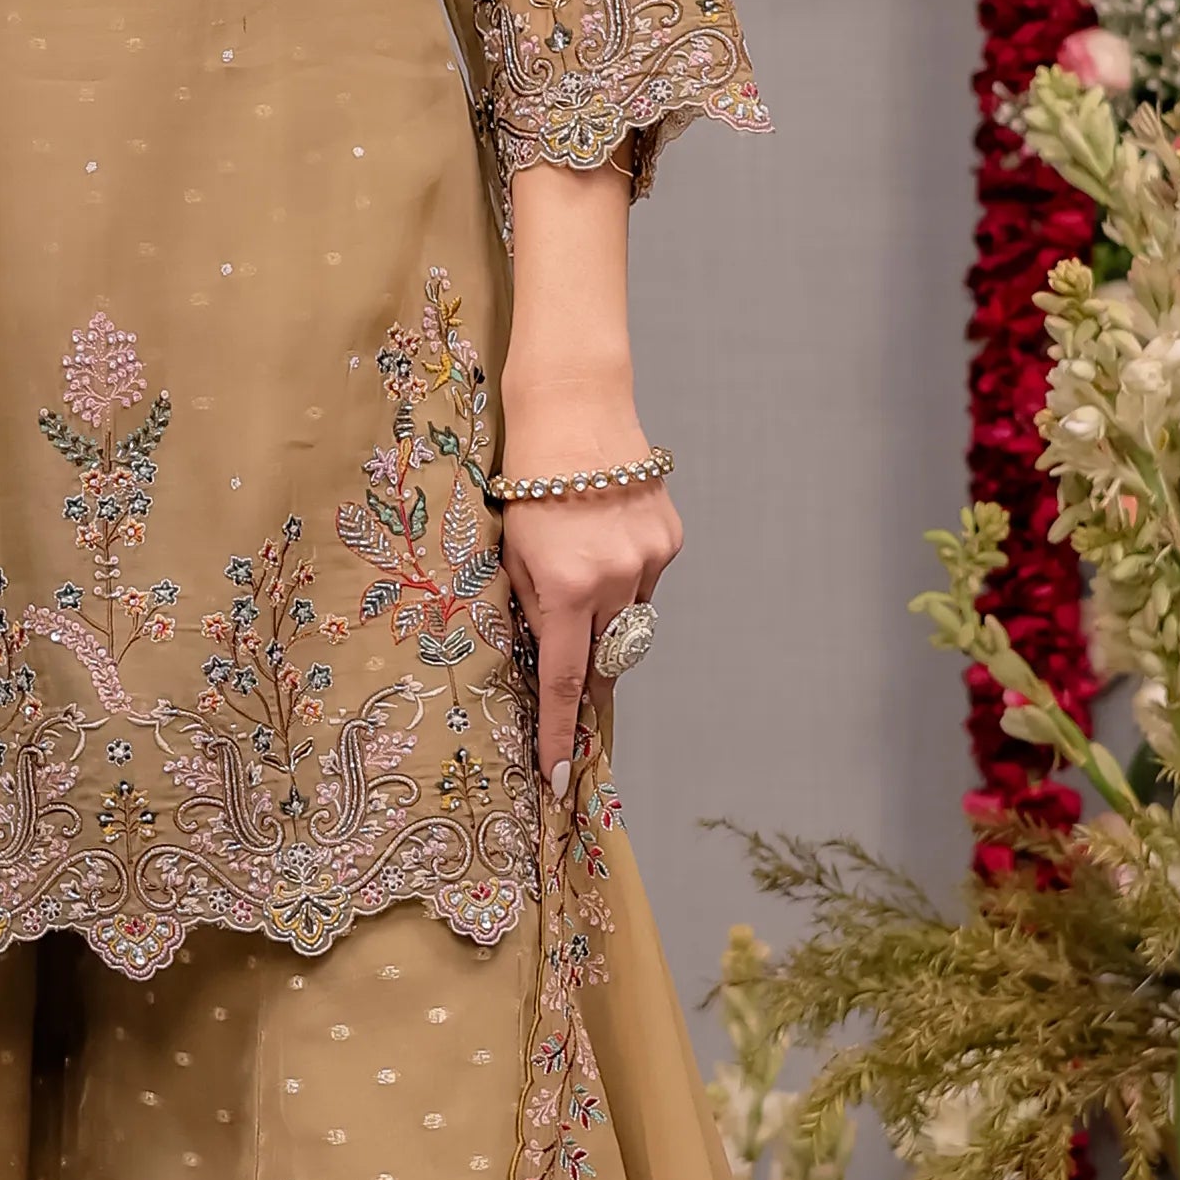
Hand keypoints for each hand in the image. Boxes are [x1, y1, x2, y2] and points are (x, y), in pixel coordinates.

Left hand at [500, 162, 677, 795]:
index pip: (565, 679)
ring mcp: (651, 557)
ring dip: (606, 610)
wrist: (573, 406)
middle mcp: (616, 579)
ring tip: (581, 559)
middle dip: (586, 659)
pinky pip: (647, 578)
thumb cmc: (523, 477)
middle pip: (606, 654)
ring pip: (630, 617)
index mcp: (566, 587)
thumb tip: (548, 652)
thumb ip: (531, 605)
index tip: (557, 773)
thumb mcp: (508, 549)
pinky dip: (626, 572)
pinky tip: (605, 533)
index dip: (559, 729)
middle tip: (567, 642)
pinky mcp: (670, 535)